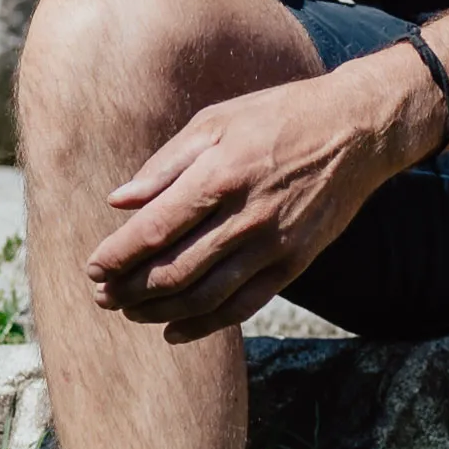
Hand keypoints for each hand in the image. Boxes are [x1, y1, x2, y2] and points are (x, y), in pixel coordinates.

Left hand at [84, 56, 420, 338]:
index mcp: (219, 174)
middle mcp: (245, 216)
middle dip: (130, 290)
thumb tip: (119, 201)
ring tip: (131, 312)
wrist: (355, 131)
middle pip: (174, 270)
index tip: (92, 269)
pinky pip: (243, 306)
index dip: (118, 255)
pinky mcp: (294, 262)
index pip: (155, 228)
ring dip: (160, 311)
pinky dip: (204, 325)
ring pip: (204, 296)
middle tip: (103, 297)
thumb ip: (165, 165)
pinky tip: (175, 331)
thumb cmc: (277, 117)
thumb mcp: (215, 122)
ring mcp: (272, 244)